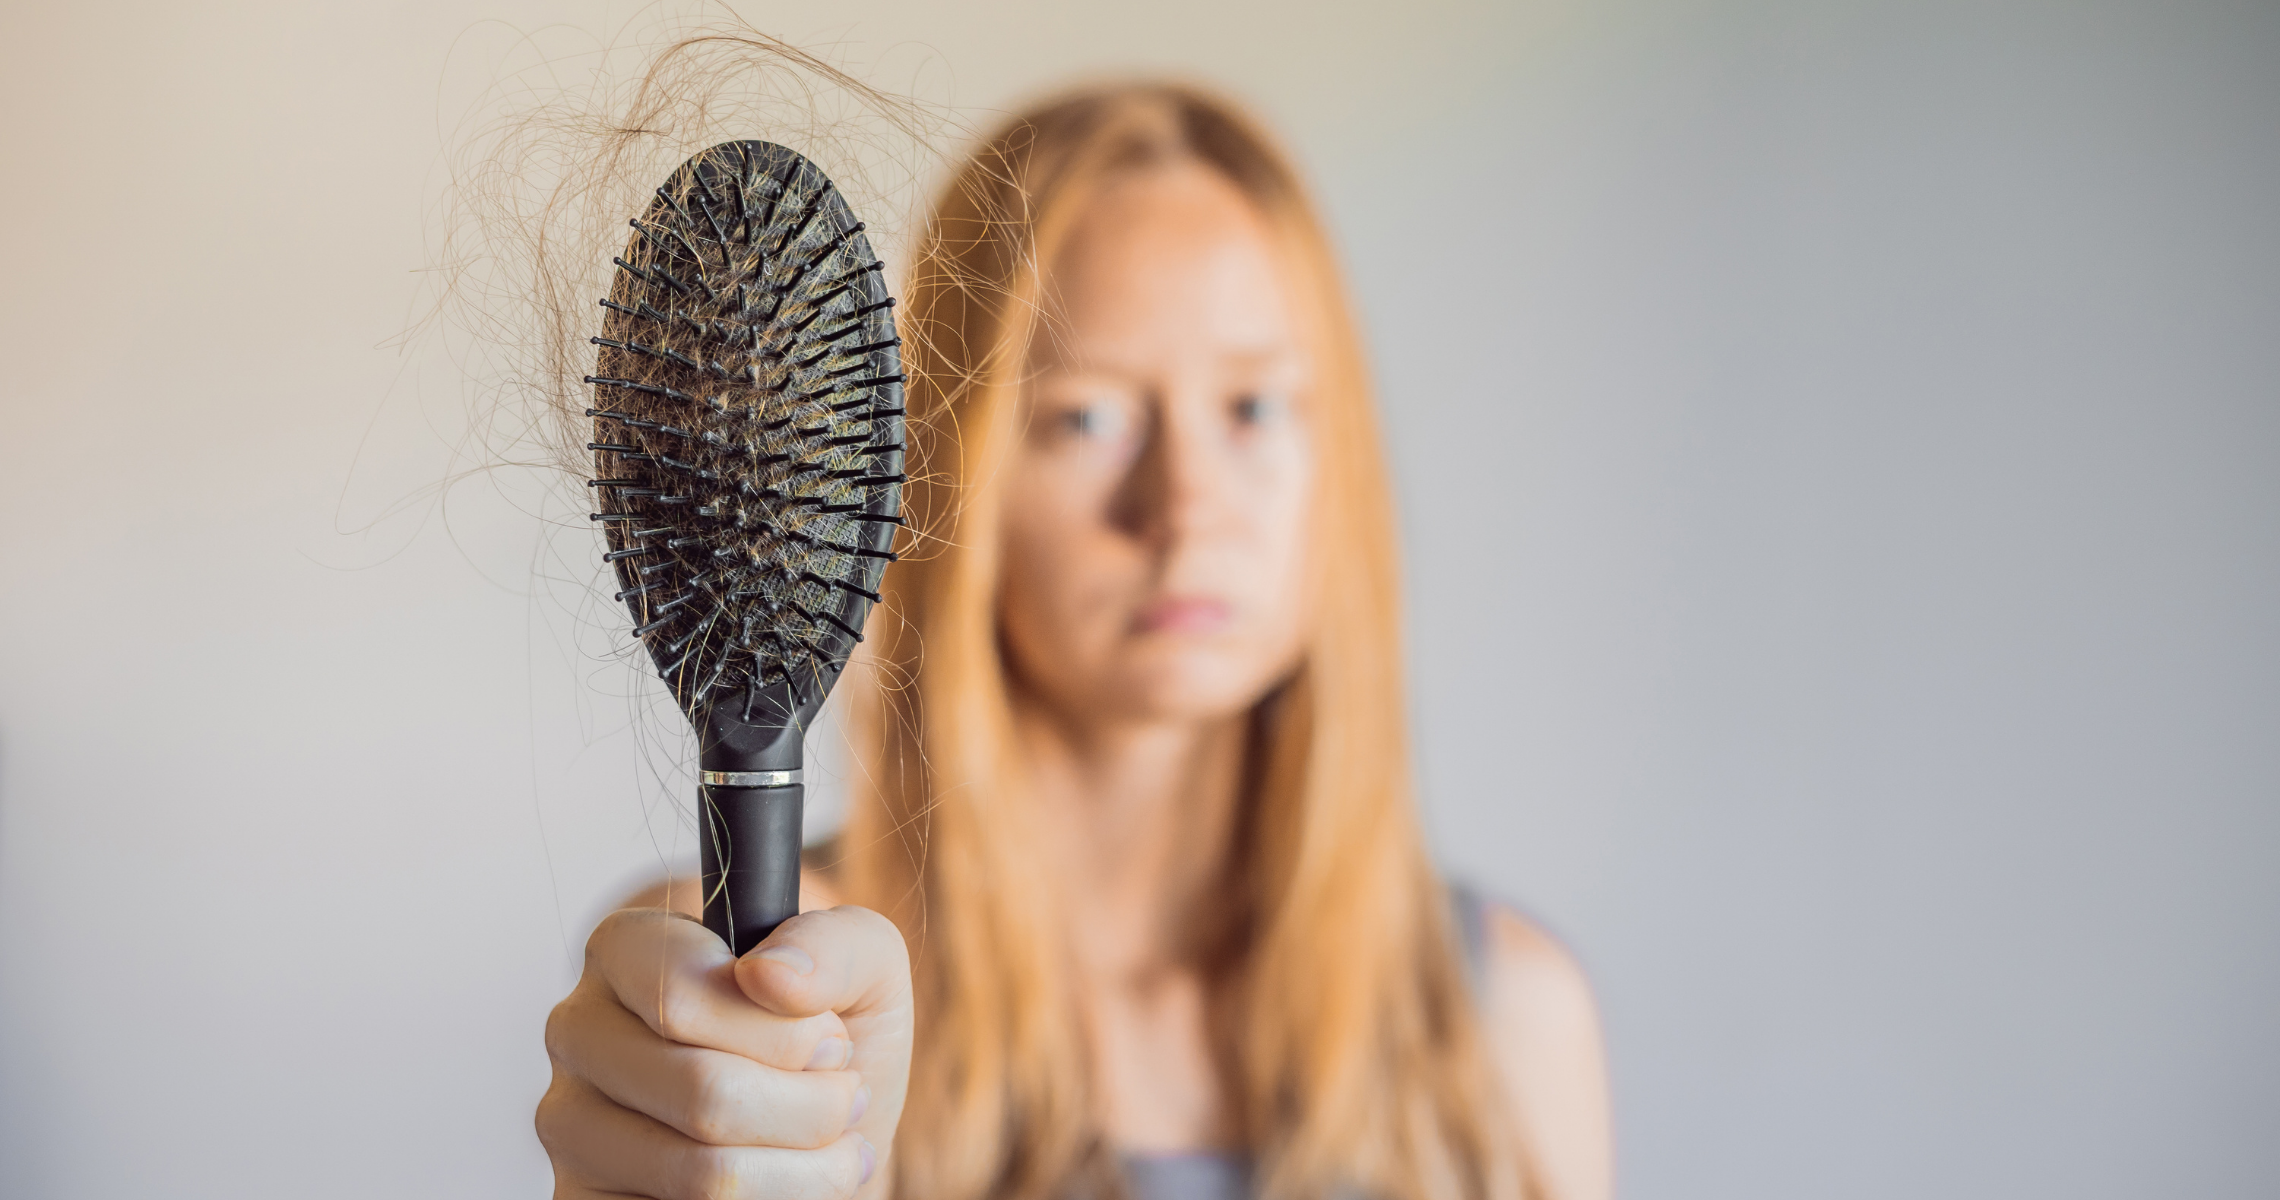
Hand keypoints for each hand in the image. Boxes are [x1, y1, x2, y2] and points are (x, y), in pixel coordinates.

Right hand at [537, 905, 913, 1198]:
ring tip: (832, 1144)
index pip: (680, 996)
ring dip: (804, 1167)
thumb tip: (768, 975)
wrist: (823, 1119)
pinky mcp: (583, 1197)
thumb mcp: (865, 961)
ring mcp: (570, 1124)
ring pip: (702, 1172)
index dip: (783, 1034)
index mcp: (625, 950)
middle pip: (702, 1091)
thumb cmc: (833, 1028)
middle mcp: (579, 1032)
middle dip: (811, 1107)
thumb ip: (833, 946)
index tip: (830, 1040)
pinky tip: (790, 1182)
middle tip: (844, 1097)